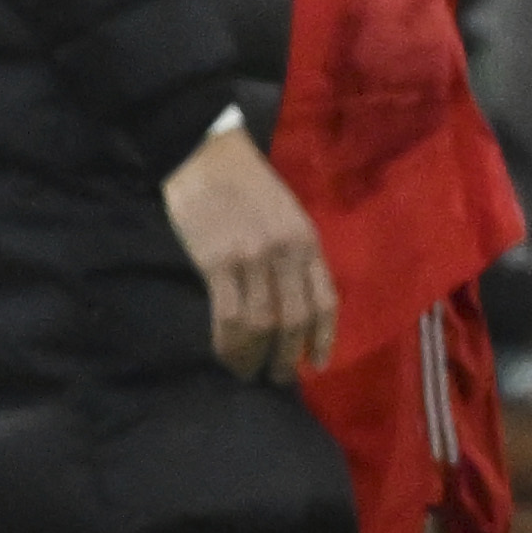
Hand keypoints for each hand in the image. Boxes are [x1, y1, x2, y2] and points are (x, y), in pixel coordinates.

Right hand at [164, 117, 338, 381]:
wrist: (206, 155)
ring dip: (256, 357)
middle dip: (287, 357)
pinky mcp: (219, 262)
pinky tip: (227, 355)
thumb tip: (294, 307)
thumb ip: (295, 255)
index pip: (325, 299)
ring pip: (263, 325)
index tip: (316, 364)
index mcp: (307, 240)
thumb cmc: (247, 186)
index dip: (323, 338)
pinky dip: (230, 344)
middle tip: (276, 377)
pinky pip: (230, 316)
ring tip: (249, 373)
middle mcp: (287, 252)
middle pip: (296, 320)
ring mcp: (253, 258)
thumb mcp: (287, 216)